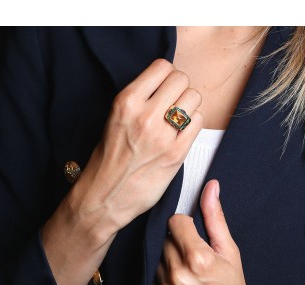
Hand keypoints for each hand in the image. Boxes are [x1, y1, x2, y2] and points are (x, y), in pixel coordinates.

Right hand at [42, 59, 203, 284]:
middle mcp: (145, 116)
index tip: (164, 87)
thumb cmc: (108, 160)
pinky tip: (182, 134)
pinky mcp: (176, 154)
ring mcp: (163, 136)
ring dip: (189, 106)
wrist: (106, 196)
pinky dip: (193, 124)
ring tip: (178, 119)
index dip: (166, 76)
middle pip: (182, 80)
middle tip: (173, 104)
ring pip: (194, 98)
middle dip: (179, 89)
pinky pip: (199, 122)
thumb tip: (165, 85)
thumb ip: (140, 100)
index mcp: (126, 102)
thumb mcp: (115, 119)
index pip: (162, 67)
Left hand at [151, 180, 274, 284]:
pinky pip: (150, 284)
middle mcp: (178, 276)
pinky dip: (161, 284)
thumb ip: (215, 218)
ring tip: (186, 277)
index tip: (192, 236)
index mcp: (198, 258)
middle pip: (164, 241)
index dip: (184, 226)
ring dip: (167, 264)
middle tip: (192, 259)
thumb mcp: (230, 251)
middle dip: (177, 245)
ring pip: (155, 262)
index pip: (174, 222)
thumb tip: (210, 187)